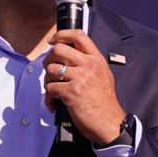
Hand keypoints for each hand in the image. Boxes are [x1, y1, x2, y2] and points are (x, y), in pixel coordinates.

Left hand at [43, 28, 125, 145]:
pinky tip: (54, 104)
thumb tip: (70, 55)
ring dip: (48, 80)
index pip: (78, 36)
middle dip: (49, 59)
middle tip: (51, 70)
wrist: (109, 122)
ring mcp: (80, 78)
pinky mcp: (71, 92)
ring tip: (53, 90)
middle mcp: (89, 65)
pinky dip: (49, 97)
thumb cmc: (105, 102)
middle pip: (59, 49)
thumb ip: (89, 63)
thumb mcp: (103, 75)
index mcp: (96, 59)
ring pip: (51, 69)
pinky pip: (50, 88)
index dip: (61, 35)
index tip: (53, 41)